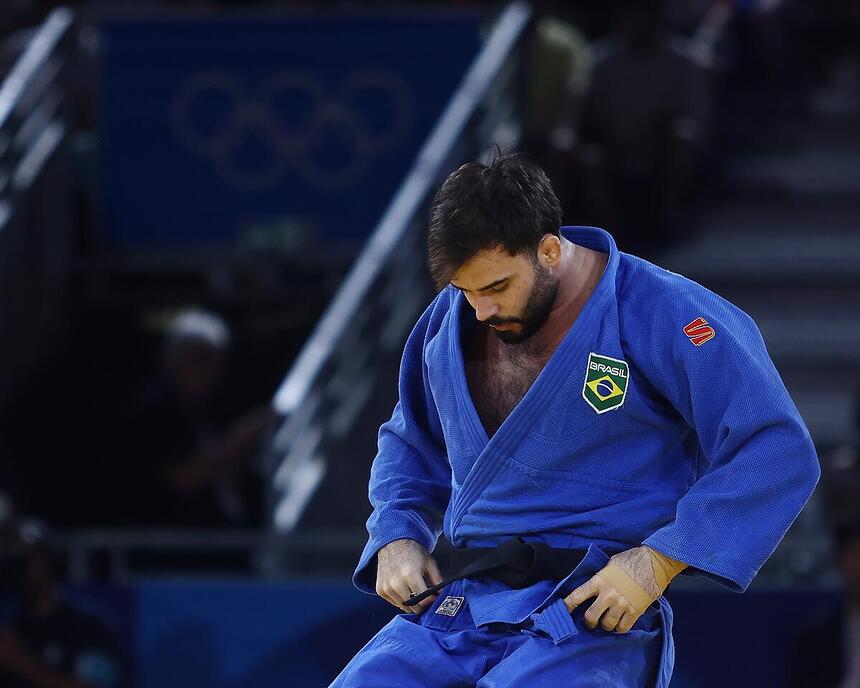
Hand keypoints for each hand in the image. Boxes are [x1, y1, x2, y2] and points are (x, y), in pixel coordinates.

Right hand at [376, 539, 442, 612]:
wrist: (393, 543)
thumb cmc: (413, 551)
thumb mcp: (430, 563)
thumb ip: (438, 580)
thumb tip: (443, 595)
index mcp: (411, 575)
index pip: (424, 601)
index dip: (432, 602)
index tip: (434, 599)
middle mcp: (396, 583)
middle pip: (414, 608)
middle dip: (423, 605)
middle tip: (426, 598)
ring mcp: (387, 587)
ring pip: (404, 607)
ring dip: (412, 604)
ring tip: (416, 593)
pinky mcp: (380, 590)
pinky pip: (394, 603)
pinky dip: (401, 600)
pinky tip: (405, 591)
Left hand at [563, 545, 684, 633]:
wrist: (654, 563)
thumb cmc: (631, 559)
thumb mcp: (610, 564)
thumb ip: (601, 576)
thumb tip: (594, 584)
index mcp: (599, 581)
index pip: (578, 595)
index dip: (567, 605)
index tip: (562, 610)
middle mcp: (608, 594)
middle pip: (591, 616)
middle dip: (589, 622)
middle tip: (590, 622)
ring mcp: (621, 604)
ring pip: (607, 624)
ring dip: (605, 626)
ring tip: (606, 622)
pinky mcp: (635, 611)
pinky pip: (623, 628)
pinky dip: (619, 629)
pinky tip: (619, 624)